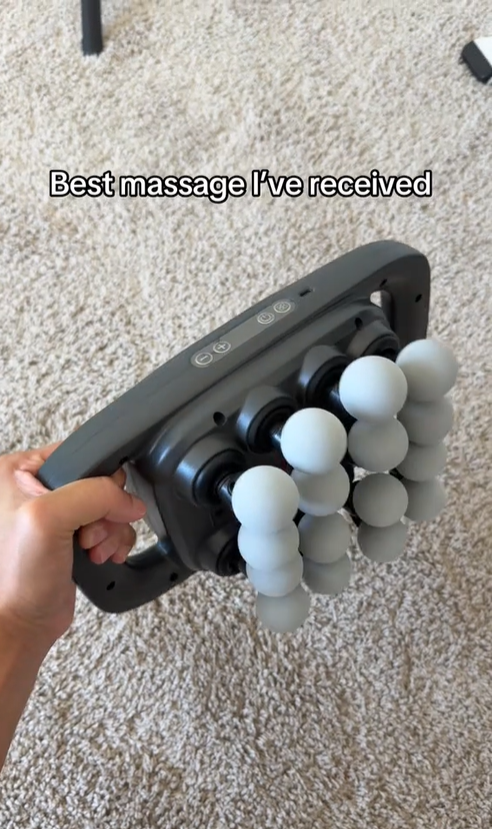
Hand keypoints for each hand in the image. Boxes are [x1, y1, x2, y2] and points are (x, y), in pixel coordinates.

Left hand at [0, 445, 146, 650]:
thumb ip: (94, 494)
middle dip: (105, 510)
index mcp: (17, 471)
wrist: (20, 624)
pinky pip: (108, 526)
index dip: (97, 478)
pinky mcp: (69, 537)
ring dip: (110, 529)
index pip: (78, 453)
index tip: (92, 505)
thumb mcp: (48, 518)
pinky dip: (112, 541)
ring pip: (108, 505)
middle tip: (87, 533)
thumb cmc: (13, 578)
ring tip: (92, 549)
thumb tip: (129, 500)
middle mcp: (34, 490)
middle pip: (98, 482)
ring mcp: (54, 515)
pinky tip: (100, 556)